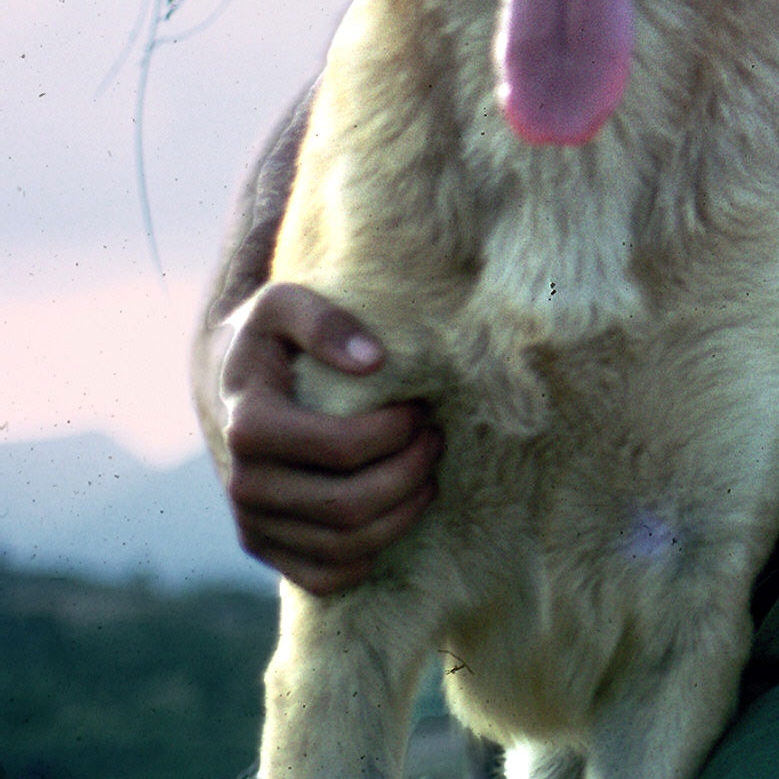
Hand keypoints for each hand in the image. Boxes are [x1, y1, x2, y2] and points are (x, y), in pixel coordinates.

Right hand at [202, 283, 438, 594]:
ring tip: (426, 472)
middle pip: (350, 506)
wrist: (238, 383)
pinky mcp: (266, 548)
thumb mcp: (286, 304)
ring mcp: (253, 523)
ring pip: (346, 548)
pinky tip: (394, 511)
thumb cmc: (276, 339)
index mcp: (249, 425)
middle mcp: (244, 484)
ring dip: (403, 512)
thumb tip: (373, 361)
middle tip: (436, 440)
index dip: (396, 433)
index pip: (342, 449)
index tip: (419, 408)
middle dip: (410, 474)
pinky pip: (327, 577)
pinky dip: (371, 553)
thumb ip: (325, 320)